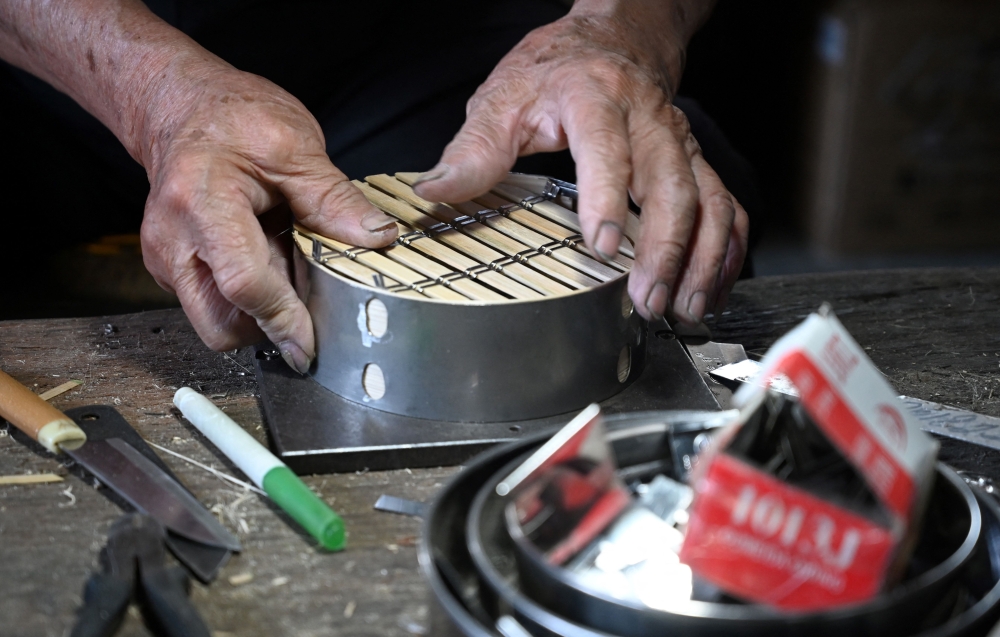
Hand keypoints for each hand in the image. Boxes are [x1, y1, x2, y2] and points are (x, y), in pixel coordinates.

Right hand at [138, 61, 397, 371]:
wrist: (181, 108)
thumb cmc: (232, 118)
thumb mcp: (294, 147)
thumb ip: (335, 198)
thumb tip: (378, 237)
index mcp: (203, 203)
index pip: (244, 282)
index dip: (283, 319)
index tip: (310, 345)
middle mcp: (174, 240)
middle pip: (220, 323)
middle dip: (267, 327)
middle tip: (306, 299)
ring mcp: (167, 259)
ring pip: (216, 321)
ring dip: (258, 313)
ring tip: (285, 267)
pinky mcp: (172, 269)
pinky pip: (212, 304)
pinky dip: (246, 297)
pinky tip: (266, 260)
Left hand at [413, 0, 747, 324]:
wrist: (615, 37)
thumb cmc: (557, 71)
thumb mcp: (503, 97)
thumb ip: (472, 148)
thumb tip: (434, 191)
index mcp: (594, 98)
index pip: (606, 146)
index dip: (607, 195)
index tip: (601, 242)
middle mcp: (648, 120)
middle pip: (672, 183)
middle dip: (665, 247)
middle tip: (647, 299)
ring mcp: (680, 143)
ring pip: (709, 199)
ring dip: (702, 259)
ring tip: (684, 307)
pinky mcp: (697, 162)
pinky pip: (726, 205)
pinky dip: (725, 251)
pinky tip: (712, 287)